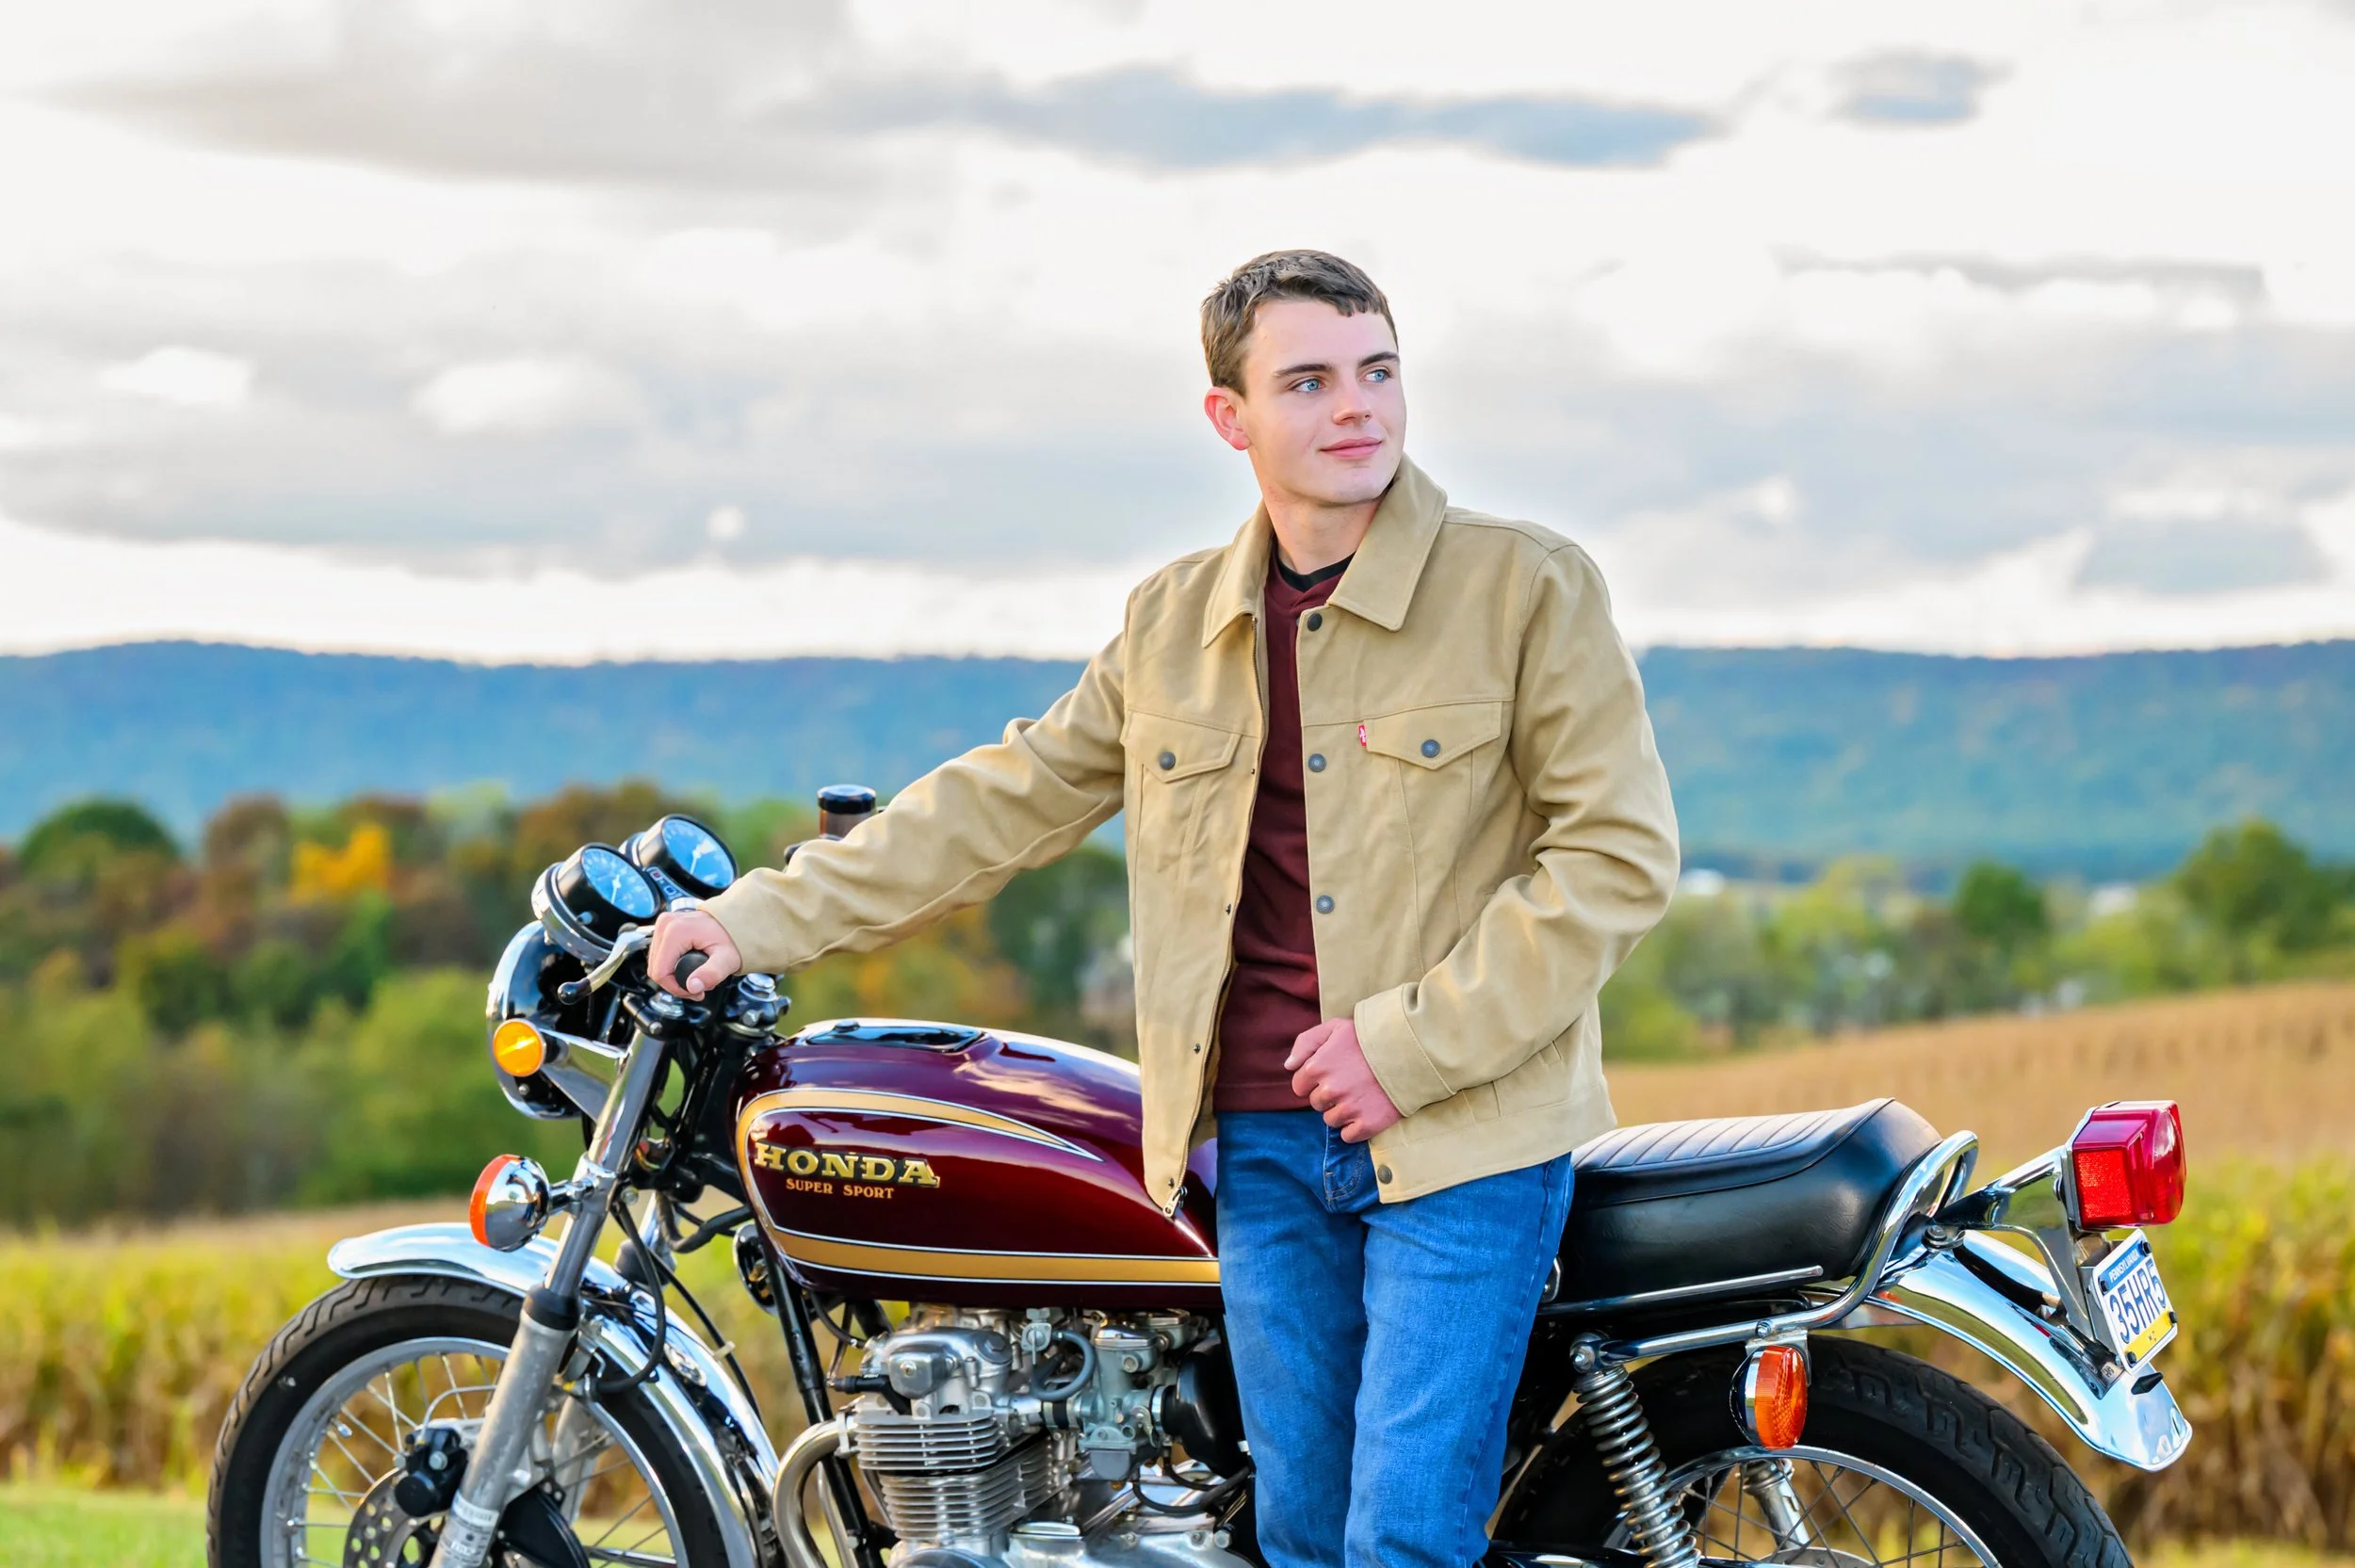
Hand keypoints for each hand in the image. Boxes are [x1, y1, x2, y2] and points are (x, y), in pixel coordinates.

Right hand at [649, 907, 742, 998]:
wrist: (735, 920)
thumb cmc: (732, 937)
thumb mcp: (727, 958)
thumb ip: (712, 973)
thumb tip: (693, 986)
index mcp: (675, 931)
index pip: (660, 973)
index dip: (675, 988)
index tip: (694, 991)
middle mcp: (665, 925)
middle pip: (656, 969)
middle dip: (675, 984)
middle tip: (697, 987)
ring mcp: (663, 925)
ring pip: (656, 964)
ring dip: (672, 976)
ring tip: (695, 978)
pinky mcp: (664, 928)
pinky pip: (659, 955)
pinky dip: (671, 966)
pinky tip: (688, 968)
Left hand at [1284, 1018, 1401, 1143]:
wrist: (1409, 1052)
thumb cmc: (1369, 1038)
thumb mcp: (1335, 1028)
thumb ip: (1306, 1042)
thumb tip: (1289, 1066)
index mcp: (1317, 1066)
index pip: (1299, 1086)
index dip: (1313, 1081)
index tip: (1330, 1074)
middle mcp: (1329, 1090)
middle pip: (1316, 1104)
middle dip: (1328, 1095)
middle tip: (1349, 1082)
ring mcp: (1348, 1109)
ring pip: (1330, 1120)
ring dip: (1341, 1111)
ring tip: (1360, 1095)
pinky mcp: (1366, 1124)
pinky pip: (1348, 1135)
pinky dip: (1355, 1127)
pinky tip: (1366, 1110)